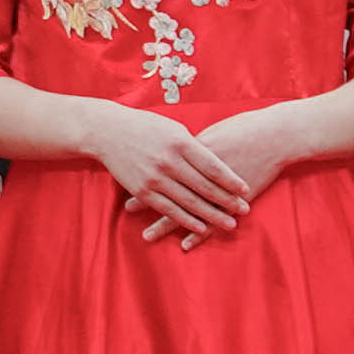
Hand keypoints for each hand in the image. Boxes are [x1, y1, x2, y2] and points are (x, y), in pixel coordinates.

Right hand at [67, 101, 253, 245]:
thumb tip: (215, 162)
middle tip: (245, 211)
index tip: (246, 190)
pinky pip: (168, 209)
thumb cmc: (145, 126)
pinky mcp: (142, 191)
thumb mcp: (173, 129)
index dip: (231, 180)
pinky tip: (201, 227)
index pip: (212, 166)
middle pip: (205, 186)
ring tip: (230, 224)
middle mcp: (169, 161)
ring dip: (212, 215)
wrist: (108, 131)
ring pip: (189, 202)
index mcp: (180, 143)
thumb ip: (194, 146)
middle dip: (227, 201)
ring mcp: (155, 178)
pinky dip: (186, 220)